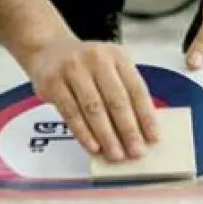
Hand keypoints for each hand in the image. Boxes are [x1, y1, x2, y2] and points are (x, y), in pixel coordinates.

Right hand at [23, 37, 159, 162]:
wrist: (49, 49)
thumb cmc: (86, 64)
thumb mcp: (110, 67)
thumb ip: (125, 91)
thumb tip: (142, 128)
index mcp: (117, 56)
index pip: (136, 89)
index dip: (146, 115)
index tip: (153, 138)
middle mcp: (96, 60)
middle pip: (116, 100)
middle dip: (128, 130)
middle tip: (136, 152)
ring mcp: (73, 70)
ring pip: (93, 109)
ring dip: (107, 136)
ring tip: (116, 154)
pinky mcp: (53, 84)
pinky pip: (71, 114)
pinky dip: (84, 133)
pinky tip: (93, 146)